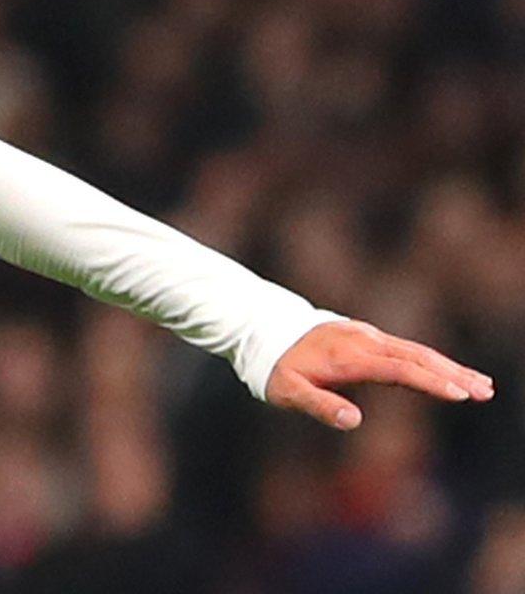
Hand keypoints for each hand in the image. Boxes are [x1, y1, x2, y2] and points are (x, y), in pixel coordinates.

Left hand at [266, 318, 494, 429]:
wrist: (260, 326)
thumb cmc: (274, 365)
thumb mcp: (288, 391)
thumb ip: (319, 406)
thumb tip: (355, 421)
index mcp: (349, 357)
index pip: (399, 370)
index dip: (430, 382)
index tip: (459, 394)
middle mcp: (363, 341)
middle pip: (417, 357)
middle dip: (453, 374)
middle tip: (486, 391)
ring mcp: (365, 335)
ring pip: (415, 350)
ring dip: (448, 366)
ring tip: (479, 383)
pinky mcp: (365, 334)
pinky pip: (405, 347)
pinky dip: (430, 359)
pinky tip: (446, 371)